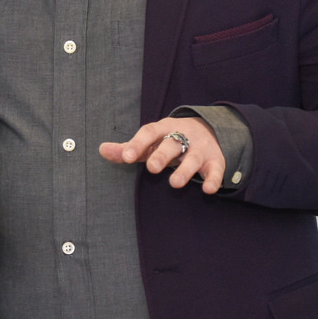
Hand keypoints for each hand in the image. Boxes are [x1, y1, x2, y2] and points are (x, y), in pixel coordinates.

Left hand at [100, 117, 226, 194]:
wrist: (208, 130)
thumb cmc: (170, 140)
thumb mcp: (150, 142)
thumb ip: (128, 148)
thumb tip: (101, 150)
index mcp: (164, 129)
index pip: (149, 133)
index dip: (138, 144)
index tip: (126, 157)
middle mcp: (183, 136)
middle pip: (172, 143)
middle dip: (162, 155)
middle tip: (152, 168)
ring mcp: (200, 148)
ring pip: (193, 157)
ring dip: (185, 170)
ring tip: (174, 184)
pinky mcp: (215, 161)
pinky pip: (216, 169)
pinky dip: (214, 179)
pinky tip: (208, 189)